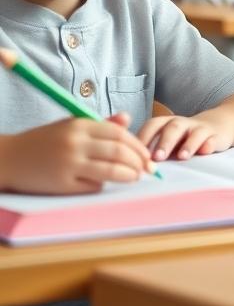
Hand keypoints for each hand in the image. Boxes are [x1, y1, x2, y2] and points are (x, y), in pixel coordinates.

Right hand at [0, 114, 153, 193]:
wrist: (8, 158)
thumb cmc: (44, 141)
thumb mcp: (70, 126)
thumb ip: (100, 124)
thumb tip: (127, 119)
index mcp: (79, 125)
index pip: (119, 134)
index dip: (138, 146)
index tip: (147, 156)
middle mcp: (75, 143)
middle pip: (119, 152)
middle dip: (139, 162)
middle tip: (148, 170)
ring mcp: (68, 164)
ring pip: (111, 171)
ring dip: (129, 175)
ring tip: (135, 177)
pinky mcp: (62, 184)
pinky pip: (93, 186)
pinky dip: (103, 184)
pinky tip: (104, 182)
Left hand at [138, 114, 233, 160]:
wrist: (218, 125)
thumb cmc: (184, 137)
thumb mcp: (167, 138)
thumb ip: (152, 148)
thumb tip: (131, 166)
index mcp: (166, 123)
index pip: (152, 125)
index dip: (144, 137)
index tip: (135, 154)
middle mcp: (182, 123)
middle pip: (173, 128)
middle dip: (164, 143)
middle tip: (157, 158)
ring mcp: (200, 128)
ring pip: (194, 133)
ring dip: (188, 145)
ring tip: (182, 157)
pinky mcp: (216, 135)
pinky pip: (213, 139)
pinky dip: (209, 145)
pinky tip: (205, 152)